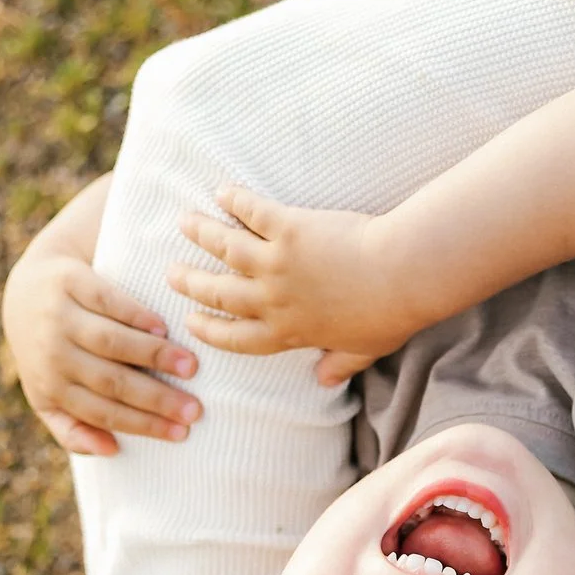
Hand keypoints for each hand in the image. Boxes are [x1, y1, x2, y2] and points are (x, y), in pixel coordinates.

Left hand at [0, 253, 197, 455]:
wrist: (27, 289)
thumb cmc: (52, 351)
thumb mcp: (49, 395)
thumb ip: (72, 429)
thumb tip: (110, 450)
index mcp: (50, 388)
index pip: (102, 412)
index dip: (143, 424)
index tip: (182, 432)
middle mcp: (50, 353)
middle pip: (110, 381)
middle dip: (156, 398)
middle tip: (195, 408)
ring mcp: (57, 316)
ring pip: (109, 341)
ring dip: (153, 355)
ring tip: (190, 366)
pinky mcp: (66, 281)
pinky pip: (104, 300)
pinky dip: (134, 315)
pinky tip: (162, 328)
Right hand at [171, 187, 412, 372]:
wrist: (402, 276)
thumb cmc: (390, 315)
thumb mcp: (364, 349)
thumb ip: (339, 363)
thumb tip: (325, 382)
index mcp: (290, 332)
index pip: (239, 338)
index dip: (211, 331)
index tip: (192, 323)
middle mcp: (274, 300)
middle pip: (220, 293)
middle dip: (191, 283)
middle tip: (172, 274)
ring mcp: (278, 263)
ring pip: (225, 248)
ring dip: (201, 234)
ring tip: (184, 222)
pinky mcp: (289, 228)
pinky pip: (252, 211)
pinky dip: (235, 200)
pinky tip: (223, 192)